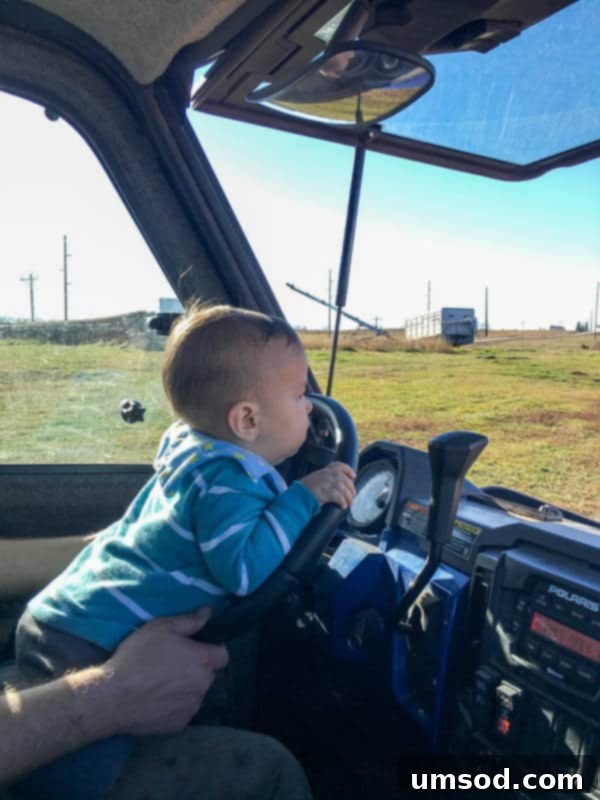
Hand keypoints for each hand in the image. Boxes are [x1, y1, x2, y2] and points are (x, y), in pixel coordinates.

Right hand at [106, 607, 228, 735]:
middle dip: (196, 668)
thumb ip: (189, 620)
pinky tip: (157, 700)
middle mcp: (203, 685)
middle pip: (208, 674)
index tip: (195, 648)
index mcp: (203, 660)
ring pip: (196, 694)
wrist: (112, 697)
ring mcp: (192, 708)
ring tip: (162, 683)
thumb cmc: (137, 656)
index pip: (223, 655)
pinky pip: (184, 711)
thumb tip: (208, 612)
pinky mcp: (179, 725)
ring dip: (187, 688)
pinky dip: (175, 706)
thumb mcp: (161, 627)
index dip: (211, 650)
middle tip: (172, 664)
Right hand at [299, 461, 355, 508]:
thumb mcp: (315, 480)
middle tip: (352, 495)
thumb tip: (338, 486)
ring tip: (349, 504)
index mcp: (324, 471)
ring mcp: (326, 483)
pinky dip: (342, 502)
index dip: (348, 470)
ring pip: (343, 488)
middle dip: (350, 488)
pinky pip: (338, 497)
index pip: (338, 465)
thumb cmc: (305, 490)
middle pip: (344, 479)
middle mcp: (326, 475)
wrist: (298, 496)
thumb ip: (326, 480)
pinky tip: (343, 506)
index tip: (353, 476)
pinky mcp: (326, 492)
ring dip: (348, 497)